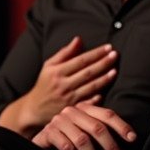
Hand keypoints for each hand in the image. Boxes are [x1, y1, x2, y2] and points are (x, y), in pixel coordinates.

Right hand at [2, 37, 117, 134]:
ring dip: (104, 79)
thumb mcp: (49, 65)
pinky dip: (96, 98)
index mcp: (57, 71)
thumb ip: (65, 53)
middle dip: (103, 63)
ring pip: (90, 87)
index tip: (108, 47)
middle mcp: (63, 84)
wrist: (34, 108)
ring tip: (115, 71)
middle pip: (87, 72)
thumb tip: (79, 39)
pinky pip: (87, 103)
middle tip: (115, 55)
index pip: (80, 60)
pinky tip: (105, 91)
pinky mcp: (72, 110)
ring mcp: (68, 98)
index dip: (95, 53)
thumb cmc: (44, 83)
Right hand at [32, 102, 135, 149]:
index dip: (122, 126)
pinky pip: (67, 148)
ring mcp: (59, 120)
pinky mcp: (48, 132)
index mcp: (85, 108)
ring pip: (83, 140)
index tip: (133, 140)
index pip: (107, 114)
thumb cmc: (69, 139)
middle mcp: (73, 111)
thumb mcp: (87, 135)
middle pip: (98, 128)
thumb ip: (103, 140)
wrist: (40, 141)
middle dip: (113, 149)